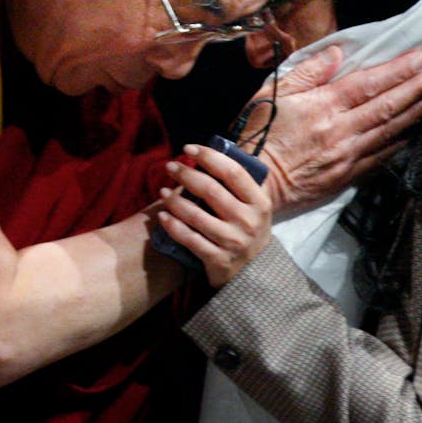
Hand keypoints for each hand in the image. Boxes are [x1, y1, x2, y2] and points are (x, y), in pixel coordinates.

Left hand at [155, 142, 272, 287]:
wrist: (255, 273)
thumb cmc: (247, 230)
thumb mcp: (253, 208)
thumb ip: (237, 186)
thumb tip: (206, 156)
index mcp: (259, 202)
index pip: (233, 172)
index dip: (209, 157)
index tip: (189, 148)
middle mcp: (248, 221)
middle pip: (211, 190)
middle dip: (186, 175)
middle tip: (170, 166)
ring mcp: (233, 242)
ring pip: (196, 215)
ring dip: (174, 200)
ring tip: (162, 190)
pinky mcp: (218, 259)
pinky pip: (189, 239)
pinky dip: (173, 226)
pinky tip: (162, 216)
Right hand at [257, 46, 421, 210]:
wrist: (253, 184)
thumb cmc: (257, 136)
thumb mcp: (272, 94)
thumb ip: (307, 72)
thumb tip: (337, 53)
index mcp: (323, 106)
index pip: (370, 83)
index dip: (399, 69)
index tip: (421, 57)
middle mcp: (341, 130)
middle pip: (388, 105)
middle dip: (416, 86)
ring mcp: (346, 155)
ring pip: (390, 130)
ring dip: (414, 111)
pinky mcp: (346, 176)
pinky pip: (380, 157)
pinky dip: (398, 142)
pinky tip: (410, 132)